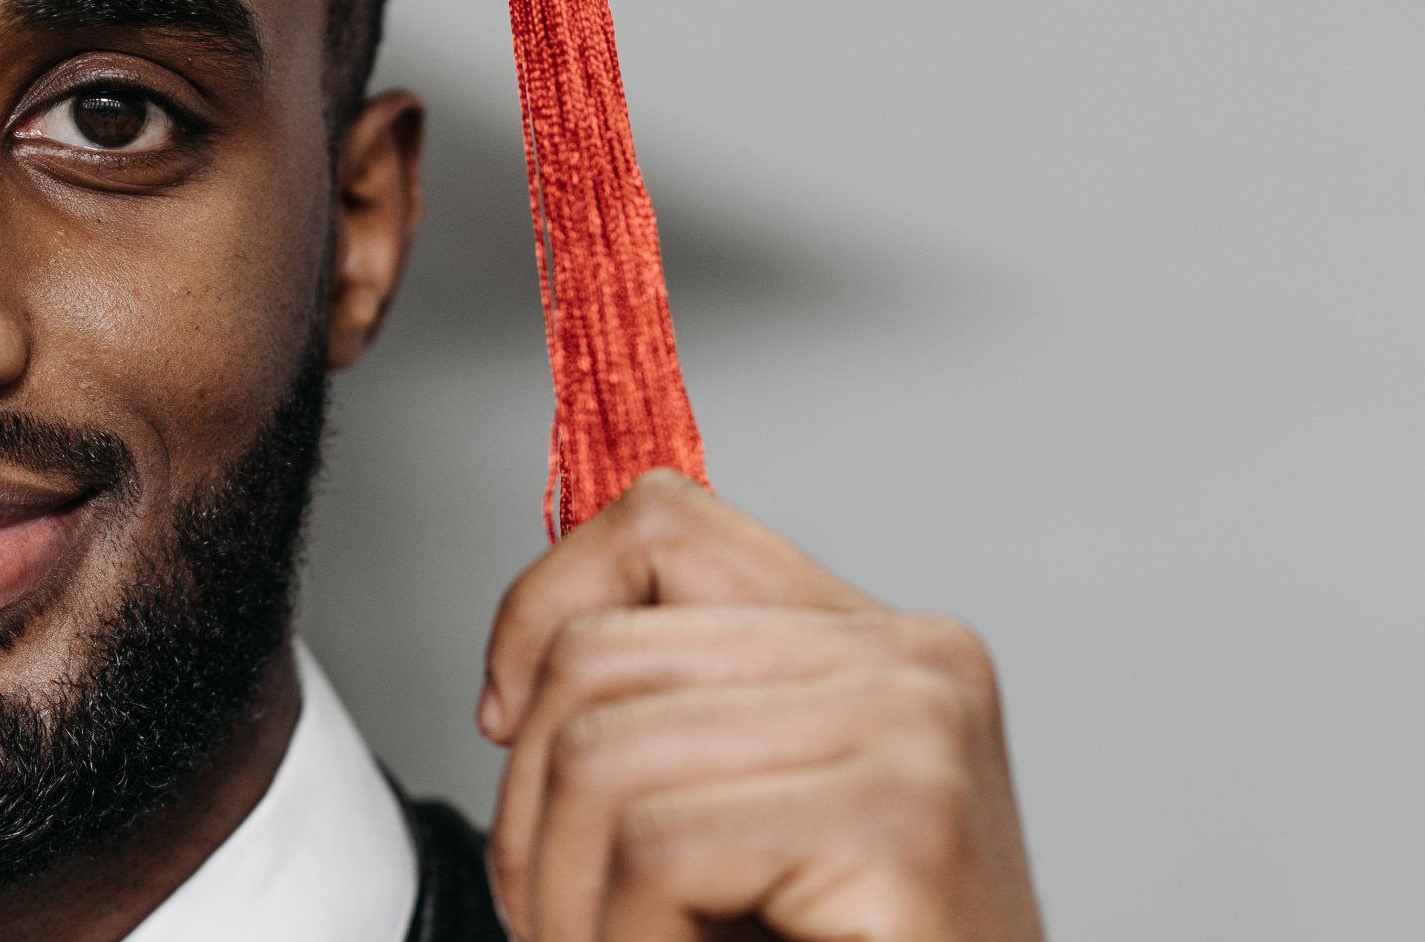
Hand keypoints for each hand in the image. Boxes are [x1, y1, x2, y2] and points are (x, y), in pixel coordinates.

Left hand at [478, 470, 1046, 941]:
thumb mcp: (750, 826)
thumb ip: (681, 725)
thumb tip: (518, 687)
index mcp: (878, 643)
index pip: (663, 523)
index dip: (541, 609)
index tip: (508, 724)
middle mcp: (913, 659)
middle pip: (598, 655)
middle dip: (529, 813)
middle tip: (565, 924)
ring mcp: (916, 729)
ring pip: (602, 754)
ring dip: (566, 903)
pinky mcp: (902, 822)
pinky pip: (656, 849)